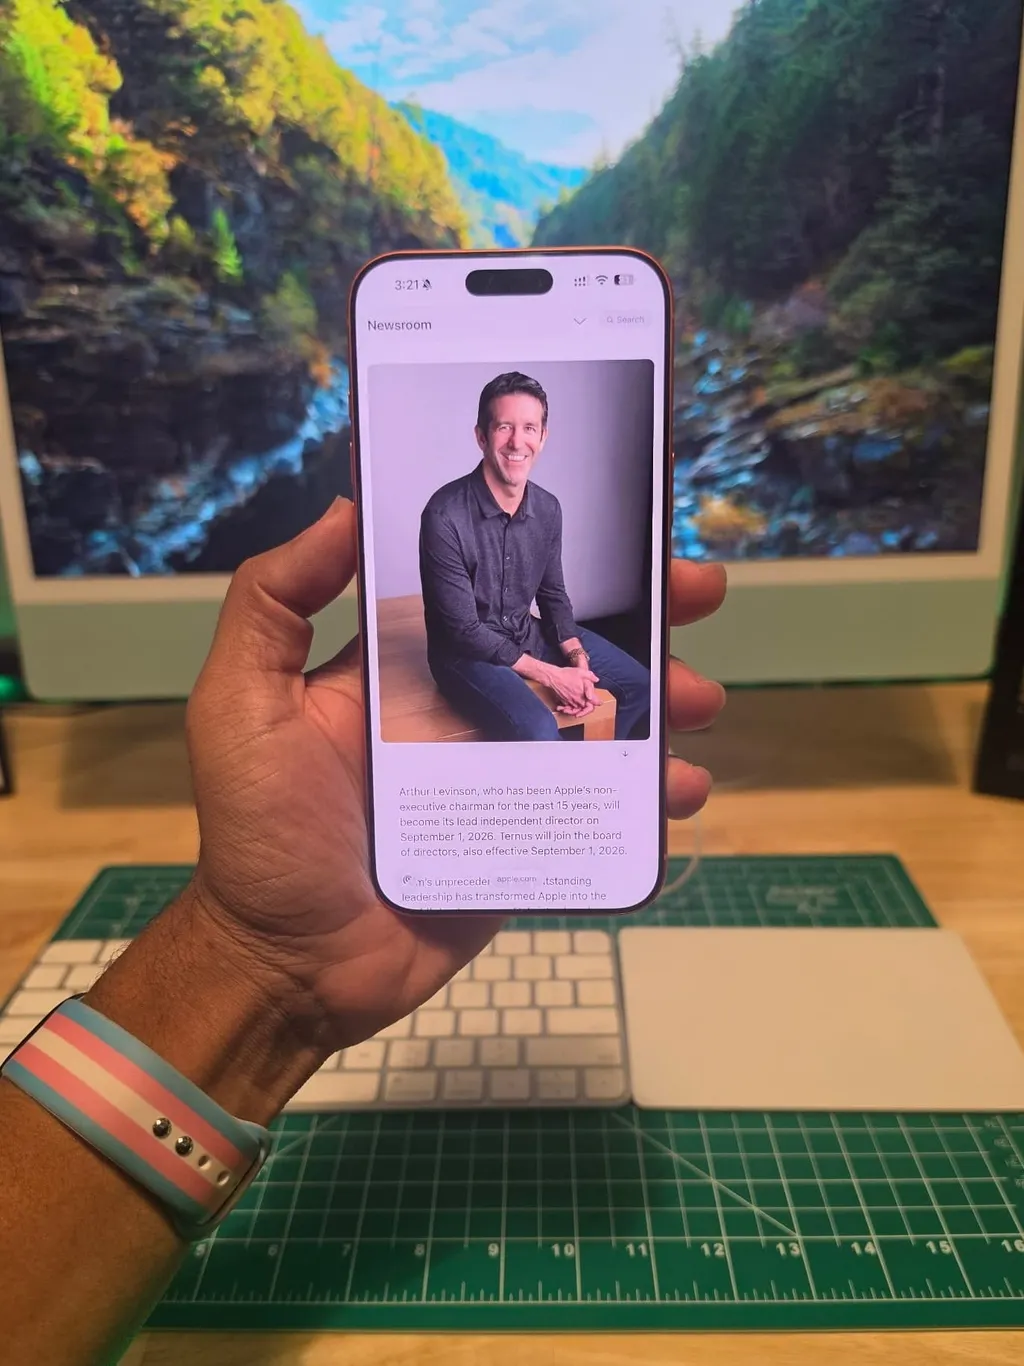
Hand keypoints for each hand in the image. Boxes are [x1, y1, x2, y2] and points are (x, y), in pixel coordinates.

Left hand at [183, 498, 725, 1055]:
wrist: (289, 966)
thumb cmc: (262, 831)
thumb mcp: (242, 702)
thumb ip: (275, 602)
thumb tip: (343, 508)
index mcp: (409, 670)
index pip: (495, 596)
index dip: (554, 561)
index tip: (616, 528)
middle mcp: (464, 713)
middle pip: (566, 652)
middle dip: (639, 622)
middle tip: (699, 594)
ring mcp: (502, 780)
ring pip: (598, 727)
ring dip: (660, 704)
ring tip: (702, 700)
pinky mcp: (525, 843)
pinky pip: (597, 810)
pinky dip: (647, 796)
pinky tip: (681, 788)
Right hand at [544, 663, 600, 716]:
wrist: (553, 677)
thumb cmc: (566, 674)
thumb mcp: (581, 672)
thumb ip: (591, 676)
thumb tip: (596, 679)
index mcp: (582, 696)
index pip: (592, 706)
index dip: (596, 703)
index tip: (599, 702)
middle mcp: (576, 701)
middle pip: (584, 709)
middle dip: (587, 707)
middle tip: (589, 705)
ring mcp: (569, 702)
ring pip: (576, 709)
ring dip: (578, 708)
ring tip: (580, 704)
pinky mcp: (563, 701)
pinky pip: (569, 707)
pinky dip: (570, 706)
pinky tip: (571, 701)